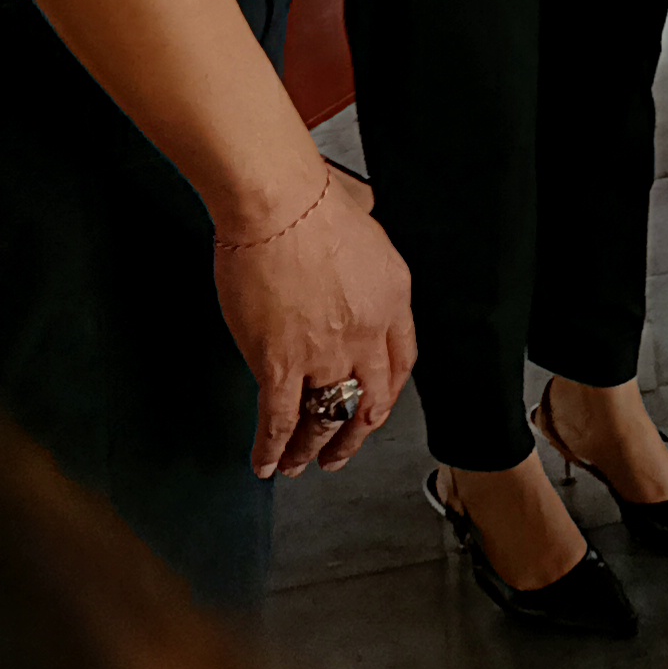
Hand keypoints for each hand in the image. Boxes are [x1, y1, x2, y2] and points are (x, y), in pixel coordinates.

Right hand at [214, 166, 417, 477]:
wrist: (280, 206)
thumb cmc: (315, 203)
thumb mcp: (370, 229)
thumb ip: (367, 261)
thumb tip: (358, 258)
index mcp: (393, 300)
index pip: (401, 362)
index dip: (386, 390)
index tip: (375, 406)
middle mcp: (366, 335)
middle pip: (370, 401)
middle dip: (355, 434)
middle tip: (343, 452)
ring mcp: (324, 354)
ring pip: (325, 418)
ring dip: (313, 448)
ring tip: (301, 465)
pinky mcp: (279, 363)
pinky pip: (279, 419)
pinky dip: (272, 447)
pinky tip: (266, 462)